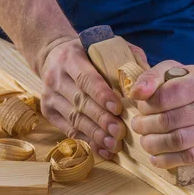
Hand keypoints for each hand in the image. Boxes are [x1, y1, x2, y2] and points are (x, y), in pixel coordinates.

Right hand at [40, 38, 145, 158]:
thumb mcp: (105, 45)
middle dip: (101, 119)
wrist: (52, 56)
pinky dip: (88, 141)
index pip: (86, 79)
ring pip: (74, 119)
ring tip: (114, 144)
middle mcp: (55, 77)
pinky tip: (103, 149)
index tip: (118, 108)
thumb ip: (126, 57)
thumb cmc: (89, 52)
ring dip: (96, 134)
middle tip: (120, 132)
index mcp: (70, 57)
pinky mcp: (48, 112)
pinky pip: (69, 130)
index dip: (102, 95)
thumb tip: (145, 81)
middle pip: (80, 102)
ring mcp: (49, 96)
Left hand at [130, 60, 193, 168]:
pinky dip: (168, 161)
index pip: (163, 97)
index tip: (141, 109)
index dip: (145, 106)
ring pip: (178, 141)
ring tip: (145, 142)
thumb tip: (136, 93)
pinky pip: (190, 157)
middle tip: (138, 126)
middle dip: (145, 126)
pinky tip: (156, 158)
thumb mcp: (174, 72)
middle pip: (168, 121)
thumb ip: (151, 77)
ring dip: (153, 145)